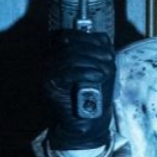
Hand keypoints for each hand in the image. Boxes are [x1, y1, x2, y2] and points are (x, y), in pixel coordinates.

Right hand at [43, 29, 114, 150]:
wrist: (87, 122)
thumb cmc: (93, 94)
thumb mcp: (98, 67)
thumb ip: (98, 51)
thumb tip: (102, 38)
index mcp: (58, 52)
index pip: (67, 34)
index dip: (88, 37)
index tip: (105, 46)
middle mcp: (48, 60)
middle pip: (68, 43)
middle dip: (93, 50)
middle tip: (109, 59)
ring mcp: (46, 73)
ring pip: (69, 57)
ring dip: (92, 61)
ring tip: (106, 70)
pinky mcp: (49, 86)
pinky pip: (67, 73)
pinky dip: (86, 73)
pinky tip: (98, 76)